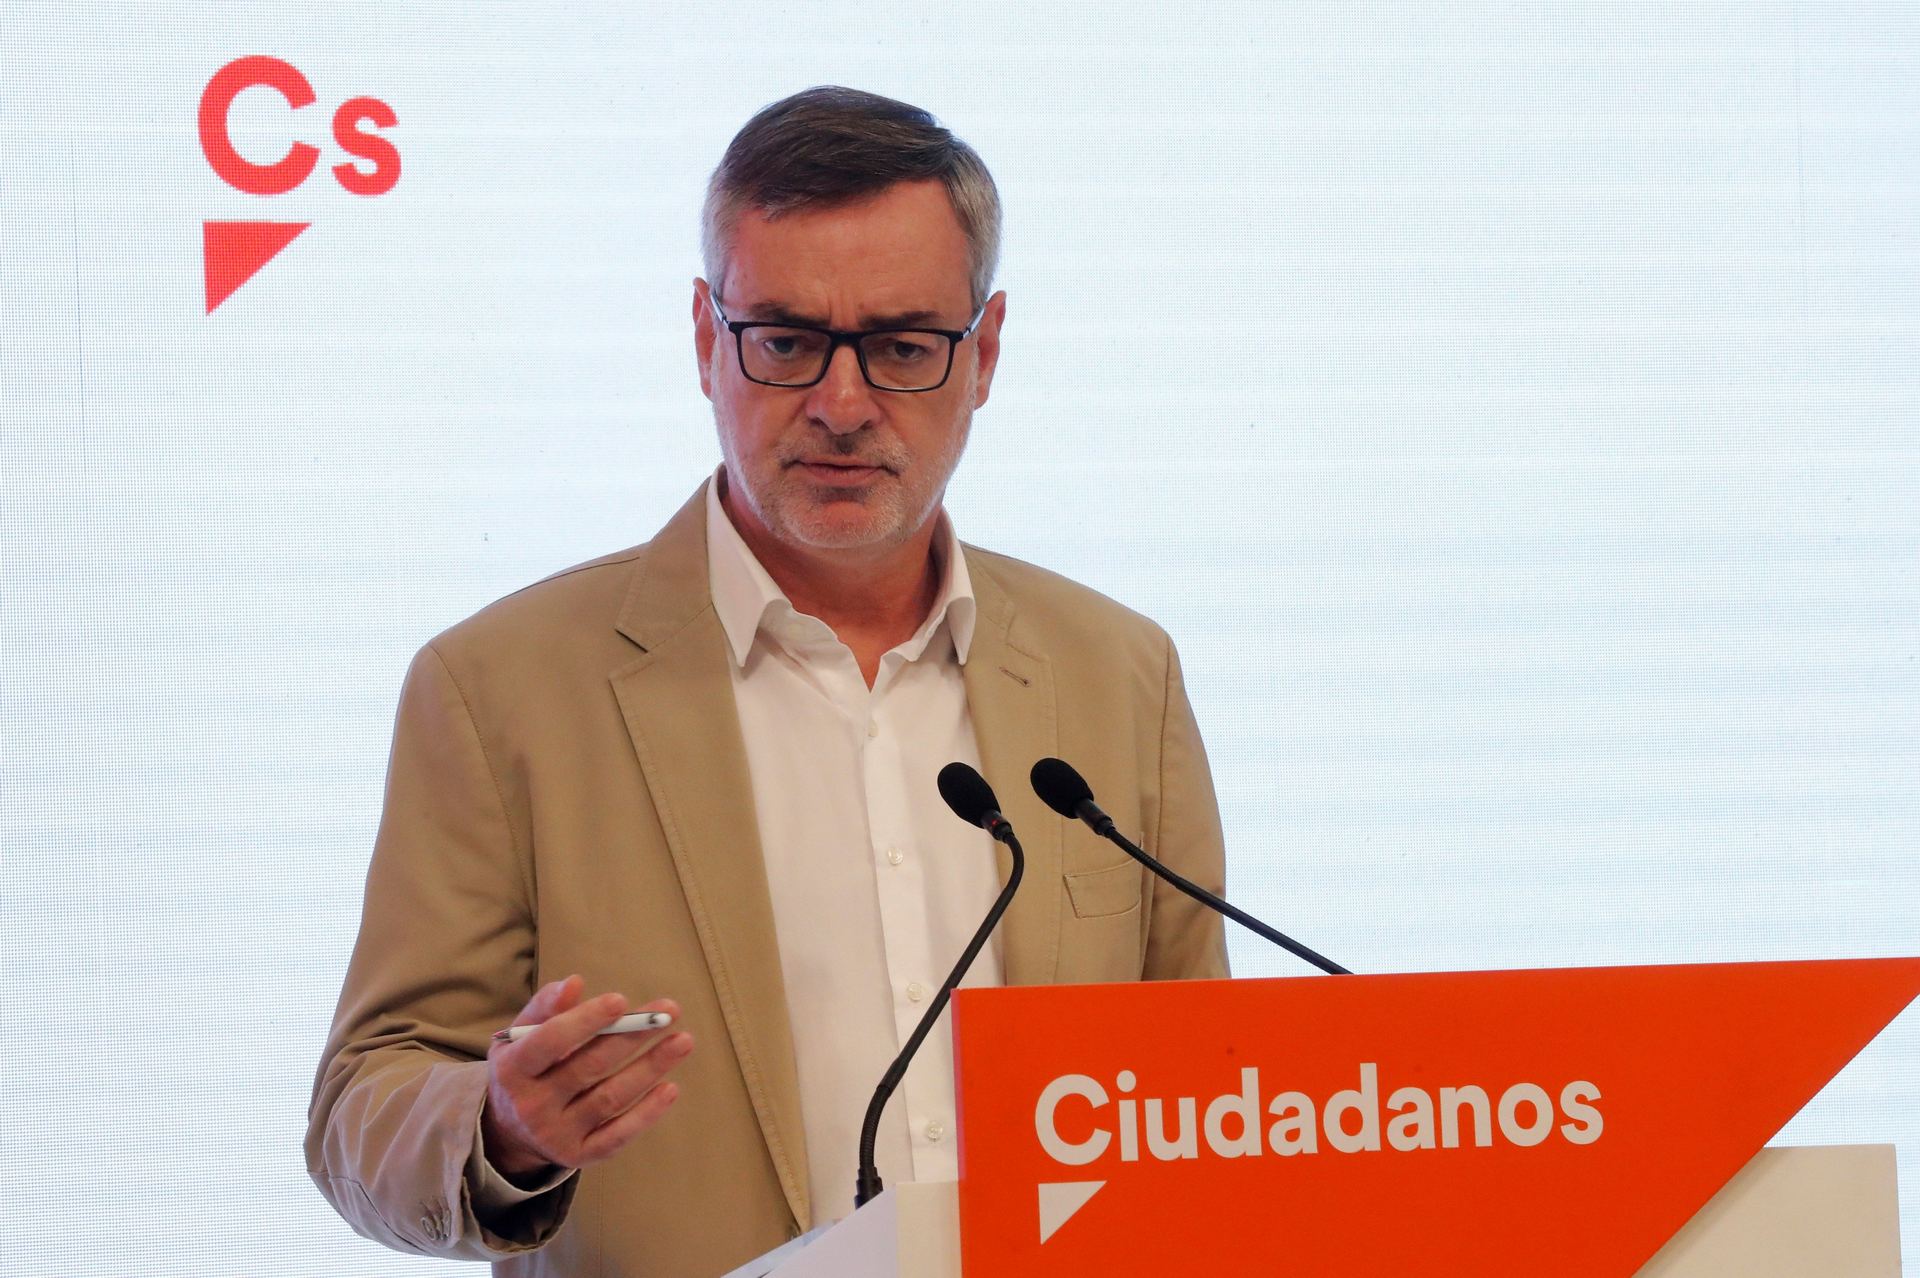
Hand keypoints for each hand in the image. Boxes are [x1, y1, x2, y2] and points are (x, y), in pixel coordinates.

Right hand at [481, 975, 692, 1181]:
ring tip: (683, 1041)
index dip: (585, 1020)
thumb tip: (574, 983)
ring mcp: (555, 1134)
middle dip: (632, 1037)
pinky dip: (645, 1113)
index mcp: (512, 1069)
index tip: (621, 1000)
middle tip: (669, 1011)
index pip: (550, 1041)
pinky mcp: (578, 1156)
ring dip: (650, 1068)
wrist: (507, 1132)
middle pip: (589, 1067)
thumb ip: (544, 1008)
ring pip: (609, 1099)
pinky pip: (616, 1135)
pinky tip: (670, 1088)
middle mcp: (531, 1105)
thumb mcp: (520, 1036)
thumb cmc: (524, 1068)